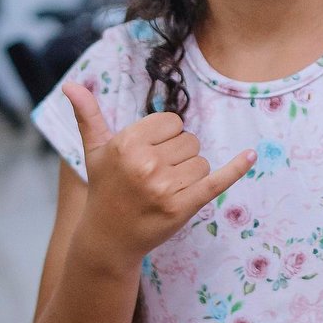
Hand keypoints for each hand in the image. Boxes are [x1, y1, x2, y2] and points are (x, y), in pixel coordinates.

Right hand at [63, 82, 254, 267]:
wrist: (108, 238)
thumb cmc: (105, 189)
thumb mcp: (95, 151)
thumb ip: (88, 116)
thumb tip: (72, 84)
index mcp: (127, 143)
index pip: (172, 122)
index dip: (164, 137)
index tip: (148, 154)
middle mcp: (145, 163)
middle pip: (190, 141)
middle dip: (177, 156)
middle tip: (154, 176)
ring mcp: (165, 186)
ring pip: (202, 161)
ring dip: (190, 174)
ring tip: (164, 189)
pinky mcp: (183, 206)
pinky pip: (217, 180)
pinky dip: (236, 168)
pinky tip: (251, 155)